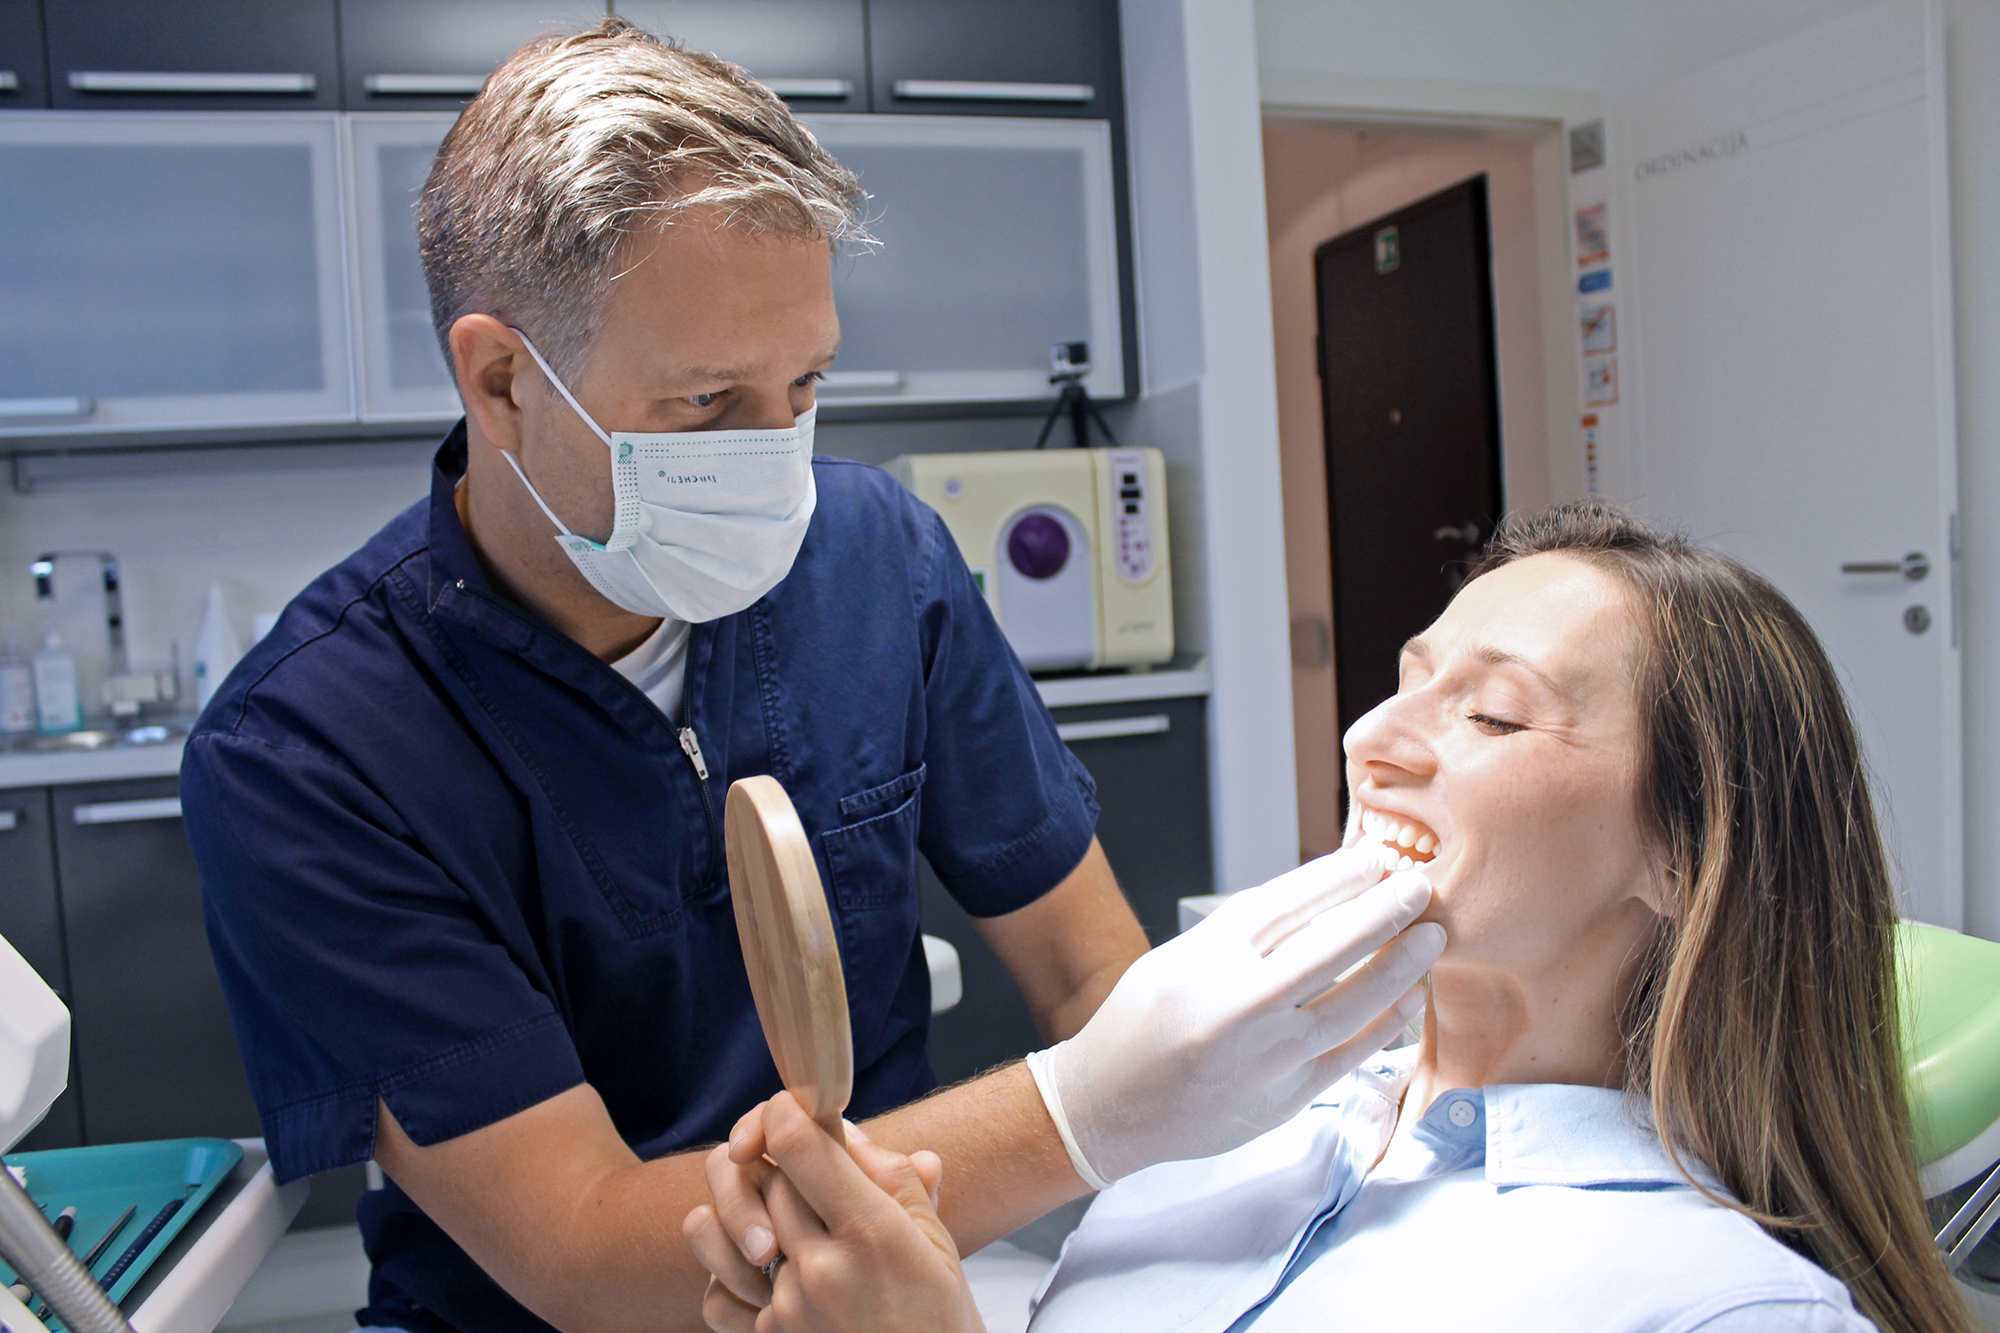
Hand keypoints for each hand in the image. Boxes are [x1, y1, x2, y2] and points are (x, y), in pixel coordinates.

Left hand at [682, 1093, 984, 1332]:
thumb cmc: (939, 1324)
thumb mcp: (937, 1243)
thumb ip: (894, 1180)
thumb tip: (850, 1132)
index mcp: (871, 1233)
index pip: (798, 1144)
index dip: (785, 1111)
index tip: (793, 1109)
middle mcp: (821, 1268)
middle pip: (762, 1177)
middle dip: (777, 1163)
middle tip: (806, 1172)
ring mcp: (788, 1309)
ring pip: (719, 1227)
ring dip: (737, 1212)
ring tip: (769, 1216)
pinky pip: (717, 1293)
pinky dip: (729, 1275)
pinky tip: (760, 1270)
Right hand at [1028, 844, 1444, 1185]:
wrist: (1109, 1108)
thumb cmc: (1140, 1025)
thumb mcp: (1177, 957)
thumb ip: (1243, 932)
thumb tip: (1322, 898)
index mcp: (1206, 958)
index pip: (1287, 903)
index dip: (1338, 876)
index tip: (1374, 857)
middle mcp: (1237, 1005)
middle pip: (1328, 947)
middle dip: (1383, 911)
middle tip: (1419, 886)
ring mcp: (1264, 1057)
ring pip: (1351, 1004)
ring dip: (1398, 966)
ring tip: (1430, 936)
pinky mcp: (1282, 1098)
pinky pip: (1349, 1055)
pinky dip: (1385, 1024)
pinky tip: (1410, 996)